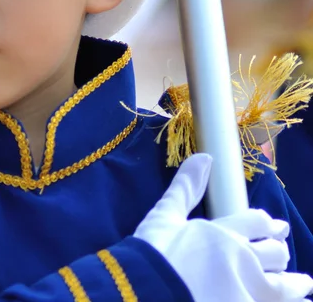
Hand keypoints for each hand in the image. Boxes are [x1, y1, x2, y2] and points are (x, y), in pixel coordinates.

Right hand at [134, 154, 312, 300]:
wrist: (149, 293)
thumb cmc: (154, 254)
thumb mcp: (164, 216)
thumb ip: (186, 188)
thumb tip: (204, 157)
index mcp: (223, 233)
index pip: (255, 222)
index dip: (267, 224)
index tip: (275, 227)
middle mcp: (244, 260)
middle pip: (274, 252)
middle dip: (278, 249)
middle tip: (281, 249)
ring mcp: (250, 291)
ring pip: (285, 286)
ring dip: (295, 282)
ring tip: (302, 283)